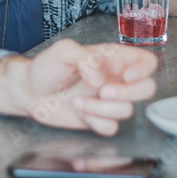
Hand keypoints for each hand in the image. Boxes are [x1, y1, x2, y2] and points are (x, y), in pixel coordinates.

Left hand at [0, 39, 156, 135]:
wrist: (30, 91)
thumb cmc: (46, 66)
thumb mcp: (63, 50)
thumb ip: (86, 58)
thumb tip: (101, 79)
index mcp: (112, 58)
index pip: (146, 61)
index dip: (144, 69)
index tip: (127, 75)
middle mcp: (115, 79)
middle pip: (146, 89)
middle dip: (128, 93)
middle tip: (104, 91)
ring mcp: (109, 100)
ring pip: (127, 111)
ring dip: (100, 108)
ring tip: (77, 100)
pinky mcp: (100, 119)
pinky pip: (111, 127)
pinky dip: (95, 121)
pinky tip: (79, 111)